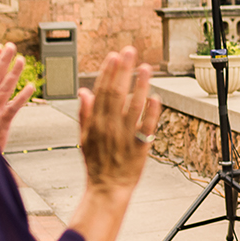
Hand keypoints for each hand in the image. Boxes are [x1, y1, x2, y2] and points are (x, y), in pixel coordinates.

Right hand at [78, 47, 162, 192]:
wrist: (107, 188)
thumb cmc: (96, 163)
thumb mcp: (84, 138)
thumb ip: (85, 113)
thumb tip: (84, 91)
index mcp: (96, 123)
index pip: (102, 92)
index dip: (108, 72)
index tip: (114, 56)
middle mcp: (110, 127)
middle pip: (116, 93)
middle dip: (123, 71)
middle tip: (130, 51)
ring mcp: (126, 136)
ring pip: (134, 107)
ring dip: (140, 86)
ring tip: (146, 68)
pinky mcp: (140, 147)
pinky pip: (147, 127)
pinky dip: (152, 112)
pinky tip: (156, 96)